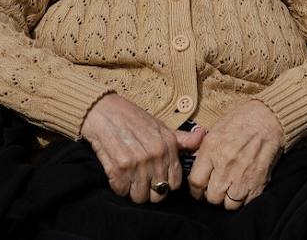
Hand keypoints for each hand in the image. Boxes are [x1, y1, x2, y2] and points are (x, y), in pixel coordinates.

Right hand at [81, 94, 201, 203]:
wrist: (102, 110)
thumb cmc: (132, 118)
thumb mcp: (160, 126)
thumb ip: (182, 139)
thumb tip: (203, 135)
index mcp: (167, 145)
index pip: (175, 183)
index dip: (165, 183)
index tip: (156, 177)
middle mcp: (155, 155)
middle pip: (158, 194)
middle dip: (149, 190)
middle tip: (140, 179)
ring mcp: (137, 162)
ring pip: (139, 196)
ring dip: (132, 190)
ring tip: (128, 176)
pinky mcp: (118, 167)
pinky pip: (121, 191)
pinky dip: (118, 186)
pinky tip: (117, 173)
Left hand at [187, 100, 283, 209]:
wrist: (268, 118)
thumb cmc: (241, 120)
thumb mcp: (215, 130)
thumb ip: (204, 151)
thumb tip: (196, 168)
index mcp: (211, 149)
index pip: (196, 182)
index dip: (195, 190)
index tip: (199, 190)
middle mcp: (225, 165)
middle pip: (212, 197)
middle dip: (212, 195)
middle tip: (216, 189)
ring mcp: (243, 175)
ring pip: (229, 204)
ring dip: (228, 200)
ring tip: (230, 190)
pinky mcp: (259, 182)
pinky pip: (246, 203)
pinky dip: (243, 200)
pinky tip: (242, 189)